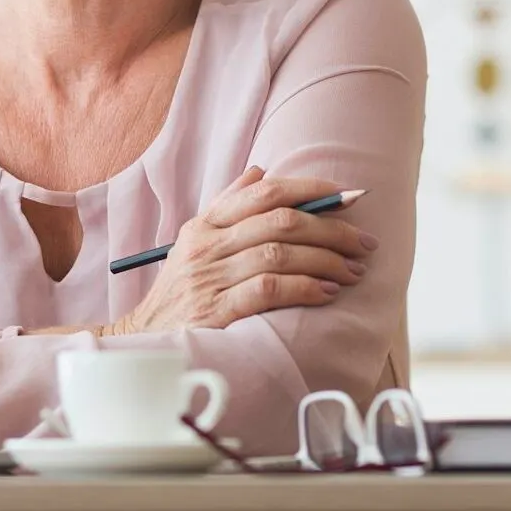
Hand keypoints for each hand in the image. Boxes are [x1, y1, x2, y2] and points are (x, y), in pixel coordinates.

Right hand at [103, 168, 378, 335]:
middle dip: (331, 228)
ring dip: (326, 260)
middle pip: (279, 221)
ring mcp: (210, 277)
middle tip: (364, 242)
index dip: (310, 190)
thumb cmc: (180, 291)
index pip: (264, 192)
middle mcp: (206, 244)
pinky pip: (269, 290)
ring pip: (280, 254)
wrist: (146, 339)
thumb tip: (260, 171)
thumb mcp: (194, 242)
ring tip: (353, 270)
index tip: (347, 196)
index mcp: (205, 223)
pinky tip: (326, 292)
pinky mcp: (216, 311)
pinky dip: (304, 288)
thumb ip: (227, 207)